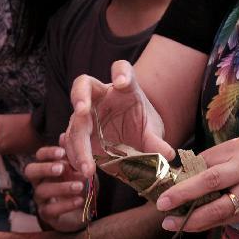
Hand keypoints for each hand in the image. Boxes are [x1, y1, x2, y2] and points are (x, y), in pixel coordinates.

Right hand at [26, 144, 86, 231]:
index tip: (62, 152)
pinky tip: (79, 200)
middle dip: (45, 168)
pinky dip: (66, 205)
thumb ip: (72, 153)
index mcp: (47, 166)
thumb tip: (63, 135)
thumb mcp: (79, 167)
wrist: (84, 209)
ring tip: (79, 186)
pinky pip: (50, 210)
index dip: (48, 153)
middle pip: (30, 171)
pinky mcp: (47, 214)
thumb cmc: (78, 183)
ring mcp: (42, 198)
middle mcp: (40, 181)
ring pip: (42, 191)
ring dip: (62, 187)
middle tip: (62, 168)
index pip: (39, 156)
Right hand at [64, 60, 172, 177]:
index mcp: (125, 89)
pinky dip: (76, 157)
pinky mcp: (78, 133)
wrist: (131, 141)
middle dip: (80, 95)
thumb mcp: (152, 132)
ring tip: (88, 167)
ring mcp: (86, 114)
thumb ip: (156, 141)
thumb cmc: (142, 127)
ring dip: (78, 143)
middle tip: (81, 109)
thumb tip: (168, 154)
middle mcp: (101, 96)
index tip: (121, 82)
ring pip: (75, 121)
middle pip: (84, 85)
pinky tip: (85, 170)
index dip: (120, 73)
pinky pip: (71, 142)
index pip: (121, 69)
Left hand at [156, 137, 238, 231]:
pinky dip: (206, 223)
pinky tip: (190, 225)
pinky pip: (225, 219)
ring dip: (191, 218)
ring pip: (217, 209)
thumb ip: (217, 159)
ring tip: (170, 222)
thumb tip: (184, 172)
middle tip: (162, 203)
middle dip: (183, 194)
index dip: (183, 173)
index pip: (205, 160)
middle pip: (210, 181)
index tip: (163, 182)